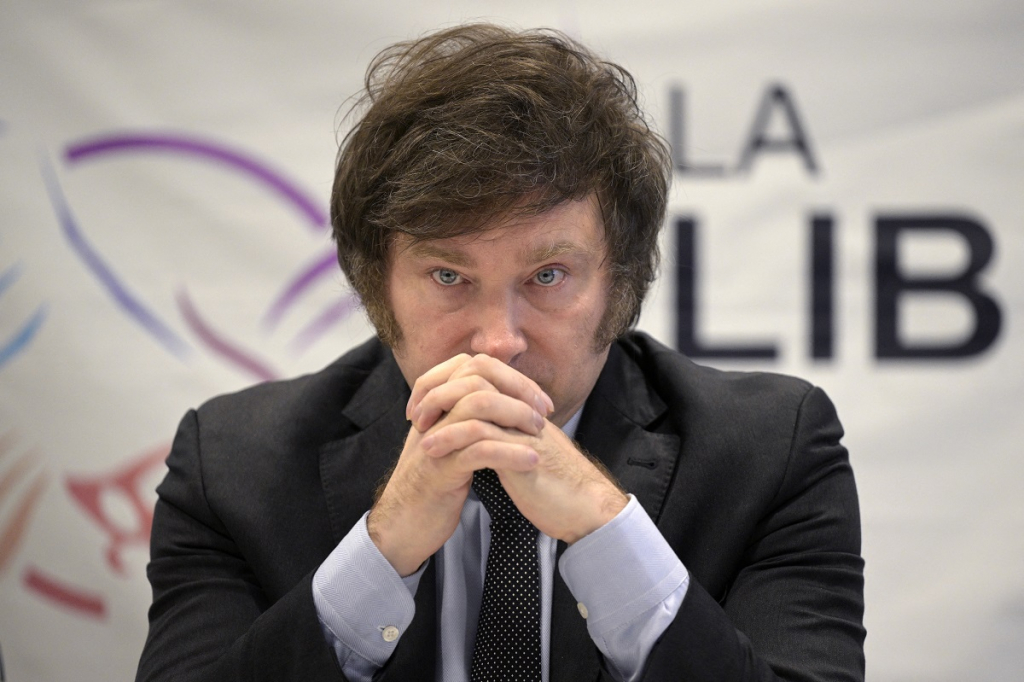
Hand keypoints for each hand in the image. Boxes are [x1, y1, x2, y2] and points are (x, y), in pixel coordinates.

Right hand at [367, 354, 550, 575]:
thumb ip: (467, 422)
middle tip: (543, 411)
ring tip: (539, 431)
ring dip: (516, 414)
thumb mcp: (450, 447)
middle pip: (476, 377)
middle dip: (516, 389)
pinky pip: (479, 450)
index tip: (537, 398)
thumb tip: (502, 404)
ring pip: (478, 406)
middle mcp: (433, 416)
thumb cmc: (433, 488)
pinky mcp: (441, 470)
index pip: (473, 367)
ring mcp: (435, 440)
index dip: (510, 377)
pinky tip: (531, 460)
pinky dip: (510, 452)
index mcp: (436, 407)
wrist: (401, 526)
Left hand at [414, 358, 627, 544]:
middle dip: (438, 388)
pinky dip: (450, 437)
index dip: (447, 381)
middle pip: (475, 372)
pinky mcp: (520, 451)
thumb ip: (502, 436)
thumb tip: (474, 431)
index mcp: (521, 404)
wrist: (585, 509)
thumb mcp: (521, 452)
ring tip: (419, 432)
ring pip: (475, 398)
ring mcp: (522, 427)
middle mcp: (522, 408)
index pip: (480, 370)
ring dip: (440, 411)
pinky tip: (432, 450)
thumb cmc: (553, 486)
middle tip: (416, 413)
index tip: (424, 405)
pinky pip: (480, 432)